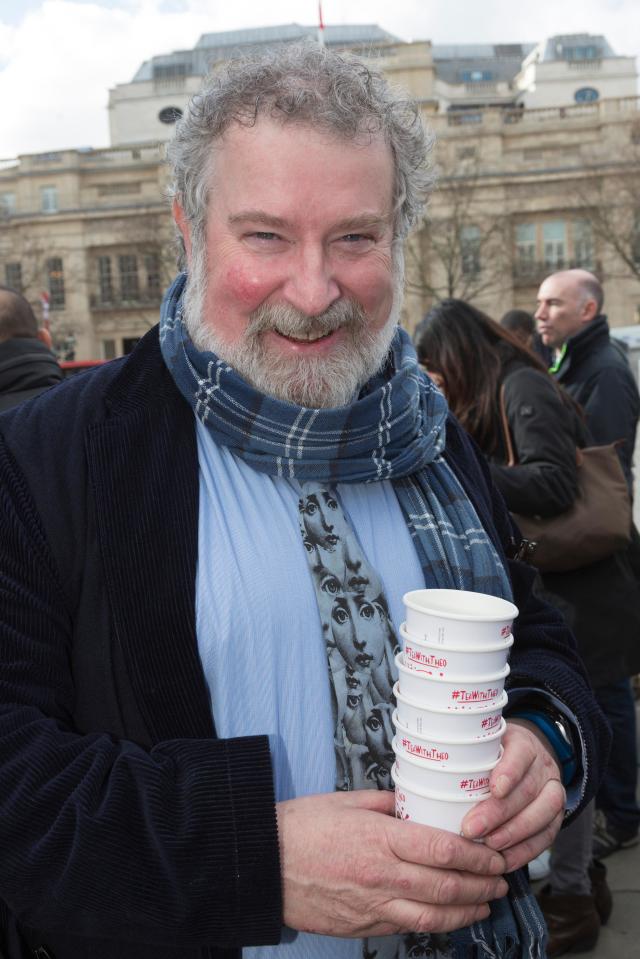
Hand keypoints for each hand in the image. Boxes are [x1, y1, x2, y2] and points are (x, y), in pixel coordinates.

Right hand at [277, 789, 507, 937]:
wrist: (263, 864)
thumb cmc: (302, 826)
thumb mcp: (347, 801)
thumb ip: (386, 804)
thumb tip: (414, 804)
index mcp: (380, 839)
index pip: (443, 850)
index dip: (477, 856)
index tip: (495, 854)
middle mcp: (382, 875)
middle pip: (447, 887)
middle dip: (482, 885)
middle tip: (501, 880)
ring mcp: (373, 905)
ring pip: (433, 917)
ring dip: (467, 911)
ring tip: (485, 904)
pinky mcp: (363, 925)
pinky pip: (407, 927)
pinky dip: (434, 924)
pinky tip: (447, 917)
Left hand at [461, 720, 565, 871]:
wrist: (527, 757)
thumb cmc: (494, 753)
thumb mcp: (482, 744)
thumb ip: (462, 754)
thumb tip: (417, 769)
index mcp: (523, 744)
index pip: (520, 754)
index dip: (509, 771)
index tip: (494, 788)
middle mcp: (542, 766)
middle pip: (527, 790)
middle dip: (499, 813)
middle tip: (471, 829)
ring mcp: (553, 791)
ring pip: (543, 814)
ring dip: (514, 834)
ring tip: (489, 846)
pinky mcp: (556, 816)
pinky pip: (546, 836)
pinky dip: (526, 851)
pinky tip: (505, 861)